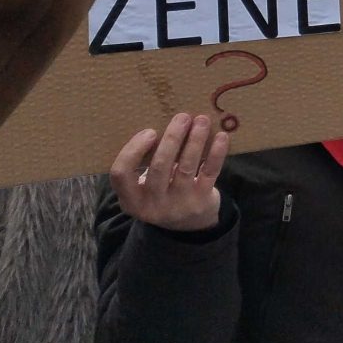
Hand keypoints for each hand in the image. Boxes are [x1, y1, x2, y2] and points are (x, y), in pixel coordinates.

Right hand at [111, 112, 228, 232]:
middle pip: (159, 167)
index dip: (132, 151)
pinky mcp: (201, 201)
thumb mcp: (145, 187)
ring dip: (195, 140)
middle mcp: (152, 205)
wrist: (189, 224)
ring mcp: (178, 204)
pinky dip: (217, 153)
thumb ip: (146, 163)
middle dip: (172, 138)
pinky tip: (222, 137)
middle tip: (182, 117)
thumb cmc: (163, 192)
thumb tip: (164, 123)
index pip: (120, 174)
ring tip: (202, 120)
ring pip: (186, 167)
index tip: (150, 132)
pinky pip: (209, 173)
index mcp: (131, 199)